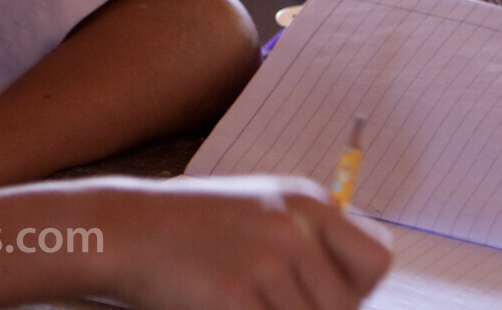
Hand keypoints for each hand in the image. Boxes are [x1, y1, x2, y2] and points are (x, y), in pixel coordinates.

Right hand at [98, 176, 392, 309]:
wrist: (124, 229)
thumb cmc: (190, 229)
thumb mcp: (258, 211)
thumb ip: (308, 242)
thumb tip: (351, 298)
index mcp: (306, 202)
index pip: (377, 259)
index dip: (355, 288)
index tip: (322, 292)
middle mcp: (294, 228)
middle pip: (345, 308)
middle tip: (266, 298)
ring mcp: (266, 262)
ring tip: (239, 297)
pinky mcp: (236, 296)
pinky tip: (219, 302)